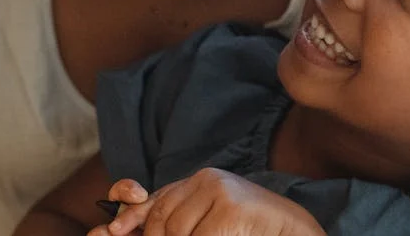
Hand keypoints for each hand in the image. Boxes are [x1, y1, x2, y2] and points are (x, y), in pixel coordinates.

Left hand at [92, 168, 324, 235]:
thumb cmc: (251, 232)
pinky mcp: (230, 207)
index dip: (131, 215)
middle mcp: (206, 179)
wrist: (295, 230)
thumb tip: (124, 228)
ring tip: (221, 235)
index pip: (155, 198)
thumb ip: (177, 222)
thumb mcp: (206, 224)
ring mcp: (218, 189)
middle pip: (161, 219)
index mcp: (198, 183)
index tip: (114, 231)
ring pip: (177, 232)